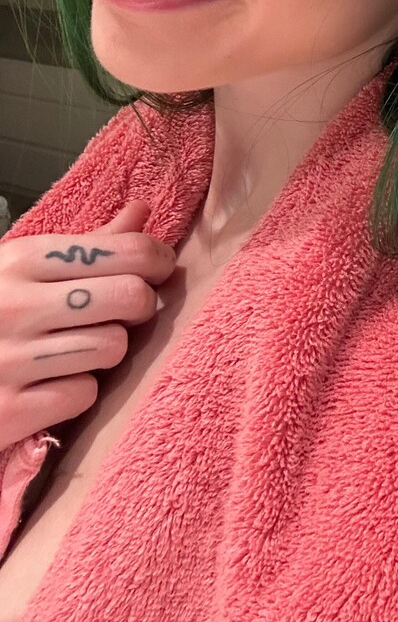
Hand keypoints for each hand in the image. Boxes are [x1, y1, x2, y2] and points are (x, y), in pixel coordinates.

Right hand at [0, 199, 176, 447]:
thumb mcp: (24, 268)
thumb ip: (87, 243)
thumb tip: (142, 210)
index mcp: (22, 259)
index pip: (127, 251)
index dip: (157, 261)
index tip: (158, 270)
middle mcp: (14, 304)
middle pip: (130, 298)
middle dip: (139, 306)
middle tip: (126, 311)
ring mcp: (9, 359)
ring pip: (113, 347)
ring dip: (106, 351)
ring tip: (81, 347)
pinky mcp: (7, 411)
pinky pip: (83, 395)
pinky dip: (76, 391)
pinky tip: (52, 382)